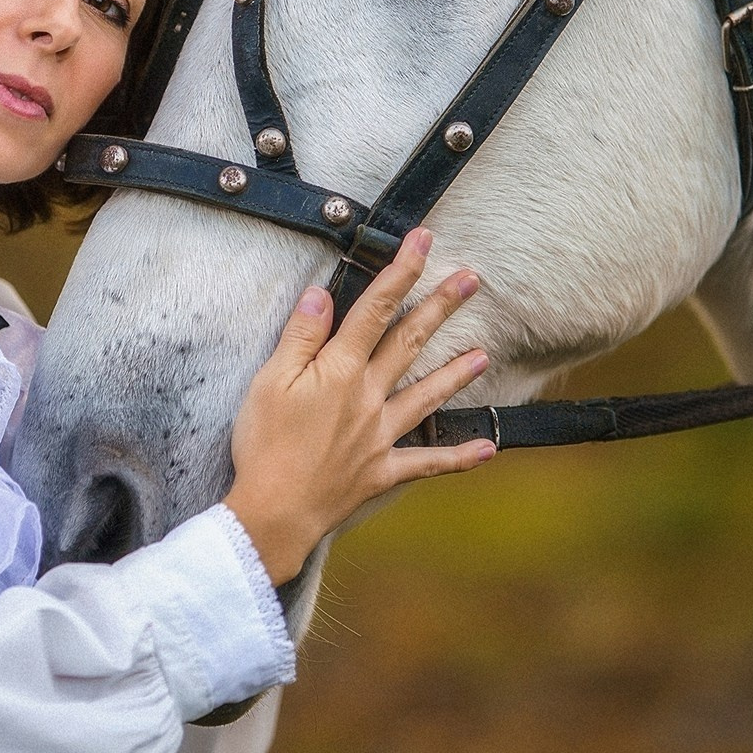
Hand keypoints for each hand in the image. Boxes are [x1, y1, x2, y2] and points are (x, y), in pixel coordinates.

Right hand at [223, 230, 491, 587]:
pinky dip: (459, 457)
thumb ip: (300, 336)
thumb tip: (321, 294)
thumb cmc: (265, 445)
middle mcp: (369, 397)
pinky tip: (487, 448)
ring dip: (455, 373)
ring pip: (426, 396)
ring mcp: (380, 435)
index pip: (376, 309)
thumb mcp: (269, 382)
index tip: (422, 240)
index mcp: (340, 371)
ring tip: (482, 354)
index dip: (401, 271)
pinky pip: (427, 462)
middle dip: (441, 306)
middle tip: (471, 278)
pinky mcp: (382, 470)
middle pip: (410, 342)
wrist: (274, 512)